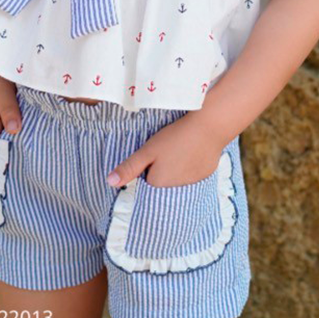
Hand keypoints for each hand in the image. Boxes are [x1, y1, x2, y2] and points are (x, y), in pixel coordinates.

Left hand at [106, 114, 225, 188]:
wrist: (208, 127)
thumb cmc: (174, 137)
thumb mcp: (147, 150)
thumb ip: (129, 167)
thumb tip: (110, 182)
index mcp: (158, 184)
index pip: (146, 181)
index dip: (146, 166)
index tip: (151, 154)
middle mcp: (175, 189)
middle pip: (162, 181)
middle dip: (161, 169)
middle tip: (166, 149)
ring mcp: (192, 184)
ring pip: (177, 178)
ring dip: (176, 168)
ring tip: (178, 148)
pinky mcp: (205, 176)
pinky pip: (192, 174)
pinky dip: (190, 165)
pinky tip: (191, 151)